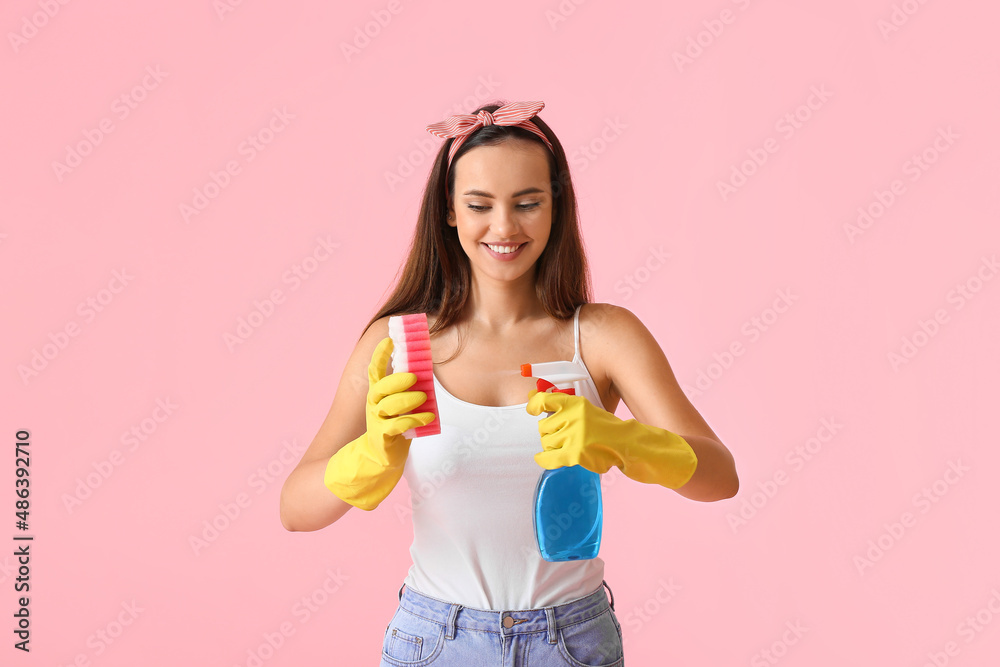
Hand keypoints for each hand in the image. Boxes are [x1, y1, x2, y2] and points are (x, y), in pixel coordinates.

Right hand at [324, 337, 435, 509]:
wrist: (372, 466)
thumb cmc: (389, 436)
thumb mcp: (397, 412)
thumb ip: (405, 396)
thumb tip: (425, 376)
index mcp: (376, 398)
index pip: (374, 373)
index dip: (380, 356)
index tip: (389, 340)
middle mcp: (373, 408)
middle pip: (381, 387)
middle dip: (397, 379)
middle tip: (413, 375)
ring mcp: (376, 423)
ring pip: (389, 406)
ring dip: (408, 399)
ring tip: (424, 397)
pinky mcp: (382, 439)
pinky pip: (397, 427)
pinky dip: (413, 420)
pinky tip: (427, 418)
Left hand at [525, 388, 697, 488]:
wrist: (640, 448)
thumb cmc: (620, 435)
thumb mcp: (598, 416)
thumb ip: (577, 416)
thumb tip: (550, 416)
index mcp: (580, 403)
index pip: (546, 399)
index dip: (535, 404)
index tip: (531, 408)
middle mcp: (574, 416)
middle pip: (545, 426)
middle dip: (550, 434)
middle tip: (562, 440)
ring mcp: (575, 434)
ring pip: (547, 442)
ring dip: (553, 448)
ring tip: (566, 451)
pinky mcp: (576, 452)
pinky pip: (549, 457)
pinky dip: (544, 460)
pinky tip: (542, 460)